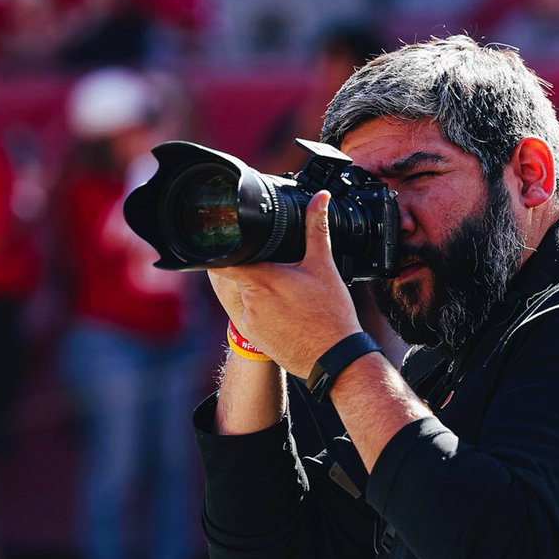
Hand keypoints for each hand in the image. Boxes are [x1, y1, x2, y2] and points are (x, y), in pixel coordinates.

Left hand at [208, 191, 362, 376]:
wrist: (334, 359)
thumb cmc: (331, 315)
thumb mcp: (324, 266)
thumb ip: (317, 228)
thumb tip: (320, 198)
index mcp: (262, 279)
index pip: (223, 259)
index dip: (223, 247)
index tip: (229, 240)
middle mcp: (248, 302)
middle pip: (234, 274)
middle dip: (248, 267)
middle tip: (273, 267)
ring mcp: (248, 322)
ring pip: (240, 295)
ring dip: (254, 289)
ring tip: (283, 292)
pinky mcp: (253, 337)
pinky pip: (247, 315)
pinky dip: (259, 309)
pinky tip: (283, 311)